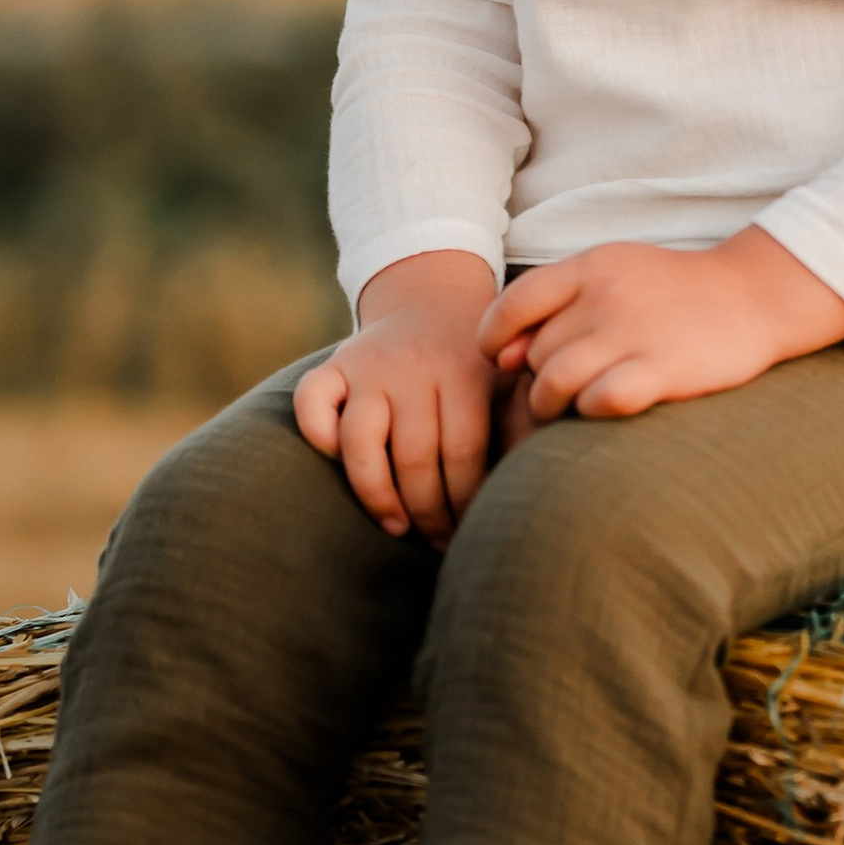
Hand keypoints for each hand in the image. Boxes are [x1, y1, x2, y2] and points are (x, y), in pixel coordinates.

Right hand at [294, 251, 500, 546]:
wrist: (432, 301)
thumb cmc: (478, 362)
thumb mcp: (511, 380)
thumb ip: (524, 425)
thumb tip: (533, 486)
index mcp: (465, 372)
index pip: (465, 453)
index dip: (467, 501)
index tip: (472, 530)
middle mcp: (413, 367)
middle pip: (415, 457)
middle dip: (430, 513)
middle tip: (440, 543)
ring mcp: (368, 366)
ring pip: (360, 441)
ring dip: (377, 495)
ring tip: (397, 526)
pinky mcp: (333, 364)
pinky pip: (310, 403)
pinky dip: (317, 436)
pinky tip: (340, 466)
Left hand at [477, 228, 843, 423]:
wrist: (754, 296)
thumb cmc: (672, 293)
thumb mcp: (613, 278)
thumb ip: (555, 309)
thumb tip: (501, 357)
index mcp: (591, 266)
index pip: (513, 303)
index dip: (494, 337)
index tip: (505, 359)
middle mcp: (607, 295)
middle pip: (537, 352)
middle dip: (537, 377)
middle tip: (558, 387)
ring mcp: (636, 332)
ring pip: (556, 381)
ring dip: (552, 404)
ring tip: (566, 409)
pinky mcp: (665, 369)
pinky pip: (601, 400)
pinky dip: (592, 410)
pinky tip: (605, 406)